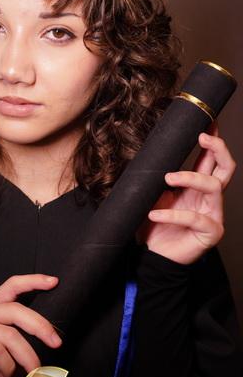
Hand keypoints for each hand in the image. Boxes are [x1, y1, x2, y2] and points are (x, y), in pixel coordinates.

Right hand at [0, 274, 61, 376]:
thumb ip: (27, 329)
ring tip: (31, 371)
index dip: (33, 281)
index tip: (54, 282)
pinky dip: (8, 366)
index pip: (11, 285)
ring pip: (9, 335)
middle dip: (40, 327)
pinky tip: (6, 373)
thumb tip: (52, 326)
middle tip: (57, 343)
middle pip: (15, 310)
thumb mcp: (19, 346)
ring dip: (26, 357)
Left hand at [136, 121, 235, 264]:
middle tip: (202, 137)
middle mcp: (209, 198)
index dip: (211, 140)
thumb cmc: (154, 225)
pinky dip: (172, 214)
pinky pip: (194, 218)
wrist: (153, 255)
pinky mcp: (210, 232)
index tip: (207, 121)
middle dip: (218, 149)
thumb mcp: (154, 196)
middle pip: (226, 168)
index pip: (210, 159)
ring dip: (191, 178)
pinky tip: (155, 214)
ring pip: (214, 187)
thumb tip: (151, 153)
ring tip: (168, 178)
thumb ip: (157, 178)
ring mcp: (213, 214)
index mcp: (197, 187)